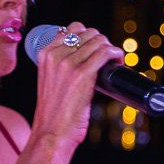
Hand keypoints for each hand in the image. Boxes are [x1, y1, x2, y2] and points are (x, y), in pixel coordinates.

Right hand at [29, 22, 124, 149]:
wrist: (51, 133)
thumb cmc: (53, 114)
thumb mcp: (50, 82)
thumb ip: (60, 68)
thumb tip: (84, 60)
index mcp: (45, 54)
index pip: (72, 29)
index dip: (89, 37)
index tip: (96, 49)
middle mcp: (55, 55)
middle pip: (88, 33)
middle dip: (101, 42)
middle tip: (107, 57)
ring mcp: (68, 63)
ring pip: (98, 40)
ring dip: (111, 48)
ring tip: (114, 60)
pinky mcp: (83, 74)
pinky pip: (105, 52)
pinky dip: (116, 53)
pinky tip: (118, 61)